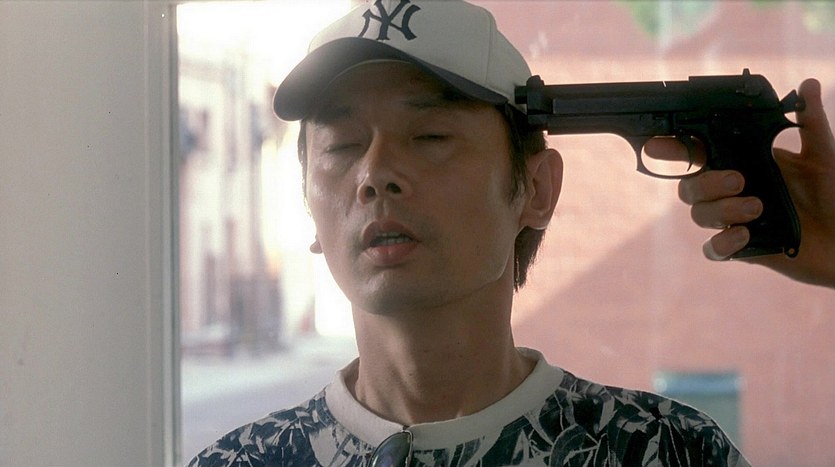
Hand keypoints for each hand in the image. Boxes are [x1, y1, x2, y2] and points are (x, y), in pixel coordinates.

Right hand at [673, 79, 834, 287]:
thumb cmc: (834, 194)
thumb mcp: (822, 155)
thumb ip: (810, 123)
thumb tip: (806, 85)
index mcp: (742, 163)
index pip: (697, 152)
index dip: (671, 148)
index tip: (657, 145)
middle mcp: (730, 191)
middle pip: (689, 185)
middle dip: (706, 182)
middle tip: (739, 180)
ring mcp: (731, 220)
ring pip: (698, 214)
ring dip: (722, 210)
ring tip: (757, 209)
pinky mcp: (739, 248)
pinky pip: (712, 248)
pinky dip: (723, 243)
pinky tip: (745, 235)